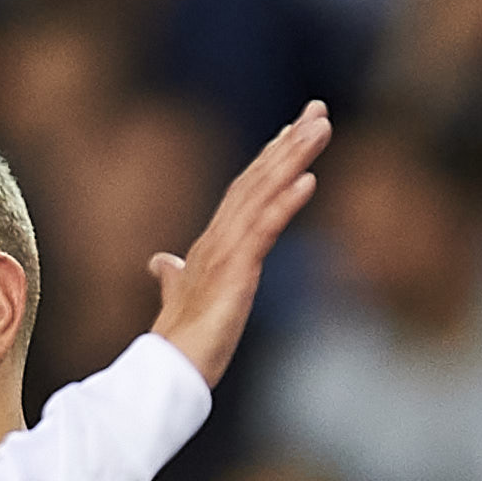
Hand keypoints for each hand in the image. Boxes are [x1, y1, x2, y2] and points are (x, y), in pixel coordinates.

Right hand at [147, 103, 331, 383]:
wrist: (168, 370)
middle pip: (258, 178)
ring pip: (265, 193)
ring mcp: (228, 251)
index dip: (270, 158)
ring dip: (293, 157)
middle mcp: (219, 237)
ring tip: (320, 127)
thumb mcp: (180, 298)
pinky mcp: (237, 271)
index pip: (245, 190)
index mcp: (213, 243)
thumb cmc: (179, 341)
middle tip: (318, 110)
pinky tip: (308, 179)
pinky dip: (286, 202)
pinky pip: (265, 229)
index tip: (292, 130)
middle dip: (289, 142)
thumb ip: (173, 276)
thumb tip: (161, 261)